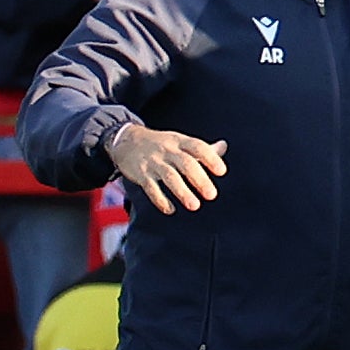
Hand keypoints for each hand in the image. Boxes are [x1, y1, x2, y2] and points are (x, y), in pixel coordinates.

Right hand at [108, 124, 226, 213]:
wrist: (125, 140)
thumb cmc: (160, 144)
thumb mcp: (180, 141)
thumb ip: (202, 148)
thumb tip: (224, 147)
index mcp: (180, 142)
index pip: (198, 147)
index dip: (211, 158)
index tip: (222, 171)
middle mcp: (167, 151)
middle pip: (185, 163)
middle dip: (199, 179)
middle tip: (211, 195)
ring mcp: (153, 162)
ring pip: (169, 176)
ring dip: (182, 192)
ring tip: (194, 206)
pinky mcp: (141, 174)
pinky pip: (151, 188)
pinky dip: (160, 199)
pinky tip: (170, 209)